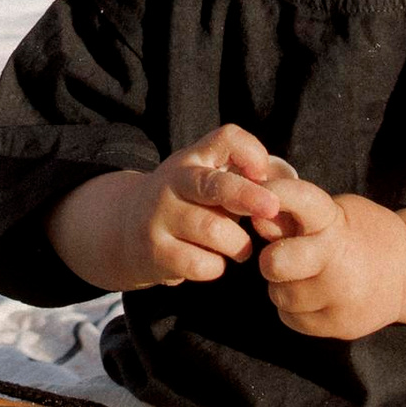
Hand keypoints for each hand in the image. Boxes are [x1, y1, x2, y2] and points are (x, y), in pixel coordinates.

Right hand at [47, 127, 299, 293]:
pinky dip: (217, 267)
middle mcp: (173, 183)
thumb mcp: (204, 178)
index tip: (263, 171)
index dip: (250, 151)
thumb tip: (282, 181)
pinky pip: (203, 265)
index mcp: (193, 159)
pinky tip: (211, 262)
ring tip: (240, 249)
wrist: (124, 229)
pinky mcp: (156, 253)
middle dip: (249, 196)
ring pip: (216, 231)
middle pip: (215, 186)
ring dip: (239, 245)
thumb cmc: (184, 202)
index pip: (225, 139)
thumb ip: (240, 175)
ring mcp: (160, 217)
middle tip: (273, 208)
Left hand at [257, 181, 405, 342]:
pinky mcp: (339, 326)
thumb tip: (255, 217)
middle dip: (271, 260)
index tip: (264, 193)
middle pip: (275, 263)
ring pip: (279, 295)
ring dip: (283, 286)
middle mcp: (338, 260)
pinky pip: (291, 318)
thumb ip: (294, 217)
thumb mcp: (335, 212)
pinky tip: (314, 296)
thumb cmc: (360, 234)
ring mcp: (341, 297)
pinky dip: (294, 308)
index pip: (301, 200)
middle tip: (281, 257)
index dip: (278, 194)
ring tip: (305, 276)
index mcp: (336, 222)